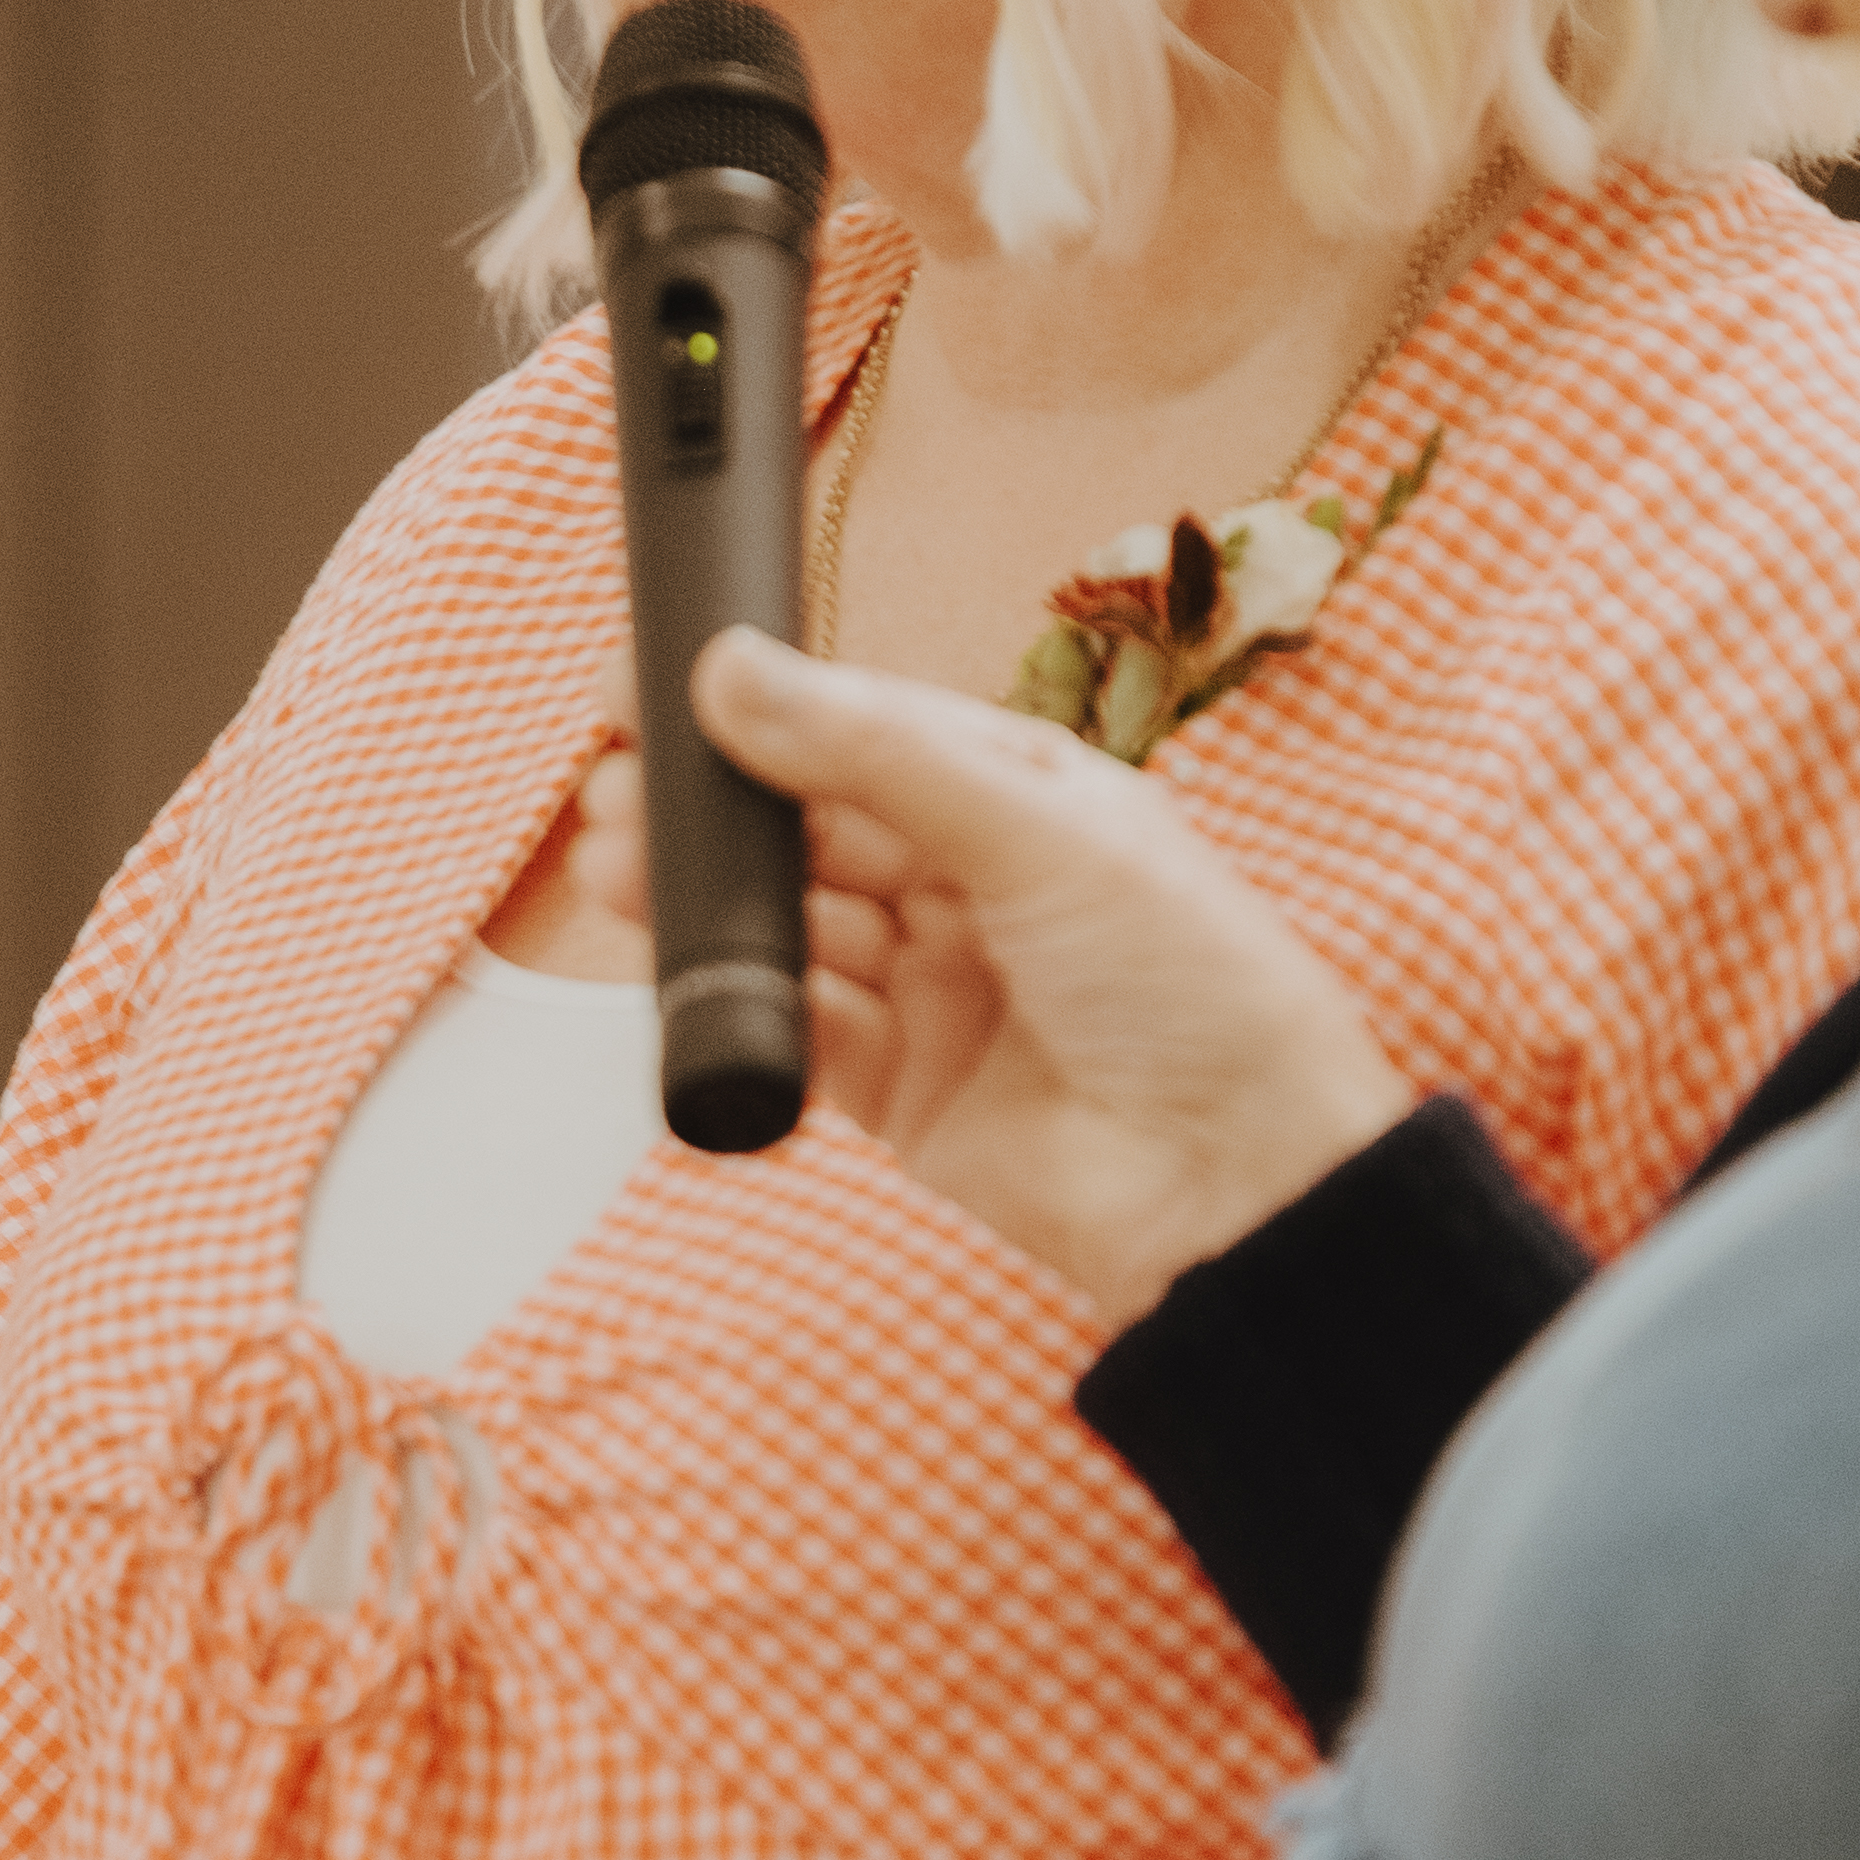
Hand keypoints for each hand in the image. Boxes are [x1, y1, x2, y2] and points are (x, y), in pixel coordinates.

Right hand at [580, 633, 1409, 1324]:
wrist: (1241, 1185)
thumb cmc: (1199, 990)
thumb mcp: (1041, 833)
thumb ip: (876, 755)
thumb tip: (738, 675)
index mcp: (1024, 797)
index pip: (865, 732)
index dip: (763, 712)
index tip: (655, 690)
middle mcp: (974, 885)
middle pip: (812, 828)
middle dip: (716, 812)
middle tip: (619, 792)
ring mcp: (935, 988)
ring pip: (792, 924)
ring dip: (709, 901)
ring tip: (619, 869)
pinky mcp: (904, 1089)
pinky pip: (800, 1032)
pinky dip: (745, 1003)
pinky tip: (693, 971)